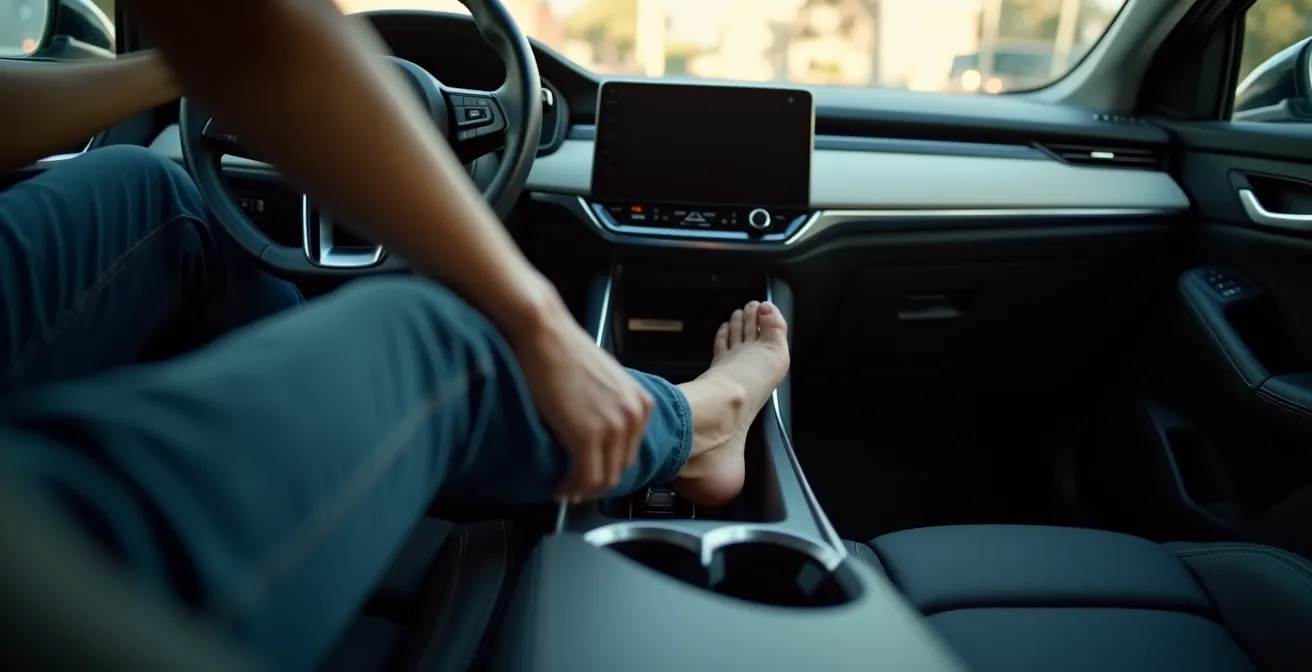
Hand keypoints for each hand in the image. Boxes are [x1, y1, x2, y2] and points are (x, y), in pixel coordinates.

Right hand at [513, 308, 653, 502]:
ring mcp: (613, 427)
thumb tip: (594, 433)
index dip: (609, 468)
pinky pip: (587, 476)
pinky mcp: (587, 436)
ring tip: (565, 490)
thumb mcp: (603, 382)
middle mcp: (634, 415)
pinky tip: (559, 487)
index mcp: (642, 403)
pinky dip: (573, 487)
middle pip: (620, 467)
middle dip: (597, 483)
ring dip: (584, 489)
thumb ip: (609, 408)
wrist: (545, 334)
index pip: (630, 450)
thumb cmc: (565, 351)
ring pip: (605, 478)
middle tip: (574, 488)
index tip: (589, 475)